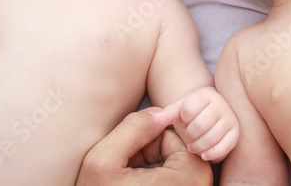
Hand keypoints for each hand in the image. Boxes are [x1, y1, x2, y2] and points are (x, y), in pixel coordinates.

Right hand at [77, 108, 212, 185]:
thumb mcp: (103, 160)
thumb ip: (133, 127)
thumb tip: (161, 112)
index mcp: (188, 178)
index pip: (174, 135)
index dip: (147, 139)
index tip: (130, 157)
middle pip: (179, 150)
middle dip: (152, 154)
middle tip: (129, 172)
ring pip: (176, 166)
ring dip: (152, 168)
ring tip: (130, 182)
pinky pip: (174, 181)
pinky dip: (155, 182)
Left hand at [163, 86, 239, 161]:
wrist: (210, 117)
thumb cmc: (192, 114)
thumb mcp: (179, 110)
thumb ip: (167, 113)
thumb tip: (155, 119)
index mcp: (206, 94)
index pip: (189, 109)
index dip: (182, 119)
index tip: (184, 120)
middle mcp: (221, 104)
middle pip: (199, 125)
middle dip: (189, 135)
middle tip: (188, 137)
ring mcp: (231, 118)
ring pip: (211, 138)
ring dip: (198, 146)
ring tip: (193, 145)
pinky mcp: (235, 134)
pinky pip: (224, 147)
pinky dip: (211, 154)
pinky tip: (203, 154)